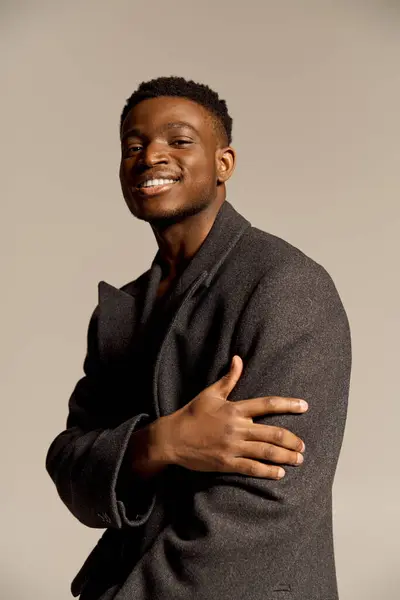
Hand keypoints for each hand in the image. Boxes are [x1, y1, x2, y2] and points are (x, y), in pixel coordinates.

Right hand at [158, 355, 307, 478]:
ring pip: (266, 452)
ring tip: (298, 459)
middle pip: (273, 433)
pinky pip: (252, 468)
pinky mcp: (226, 462)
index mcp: (235, 409)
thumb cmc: (192, 413)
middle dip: (292, 441)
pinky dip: (268, 471)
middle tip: (303, 446)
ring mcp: (232, 446)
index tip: (304, 406)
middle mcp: (237, 428)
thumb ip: (228, 378)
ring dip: (285, 456)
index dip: (288, 405)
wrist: (173, 438)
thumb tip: (238, 359)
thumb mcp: (210, 393)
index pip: (267, 404)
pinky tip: (280, 473)